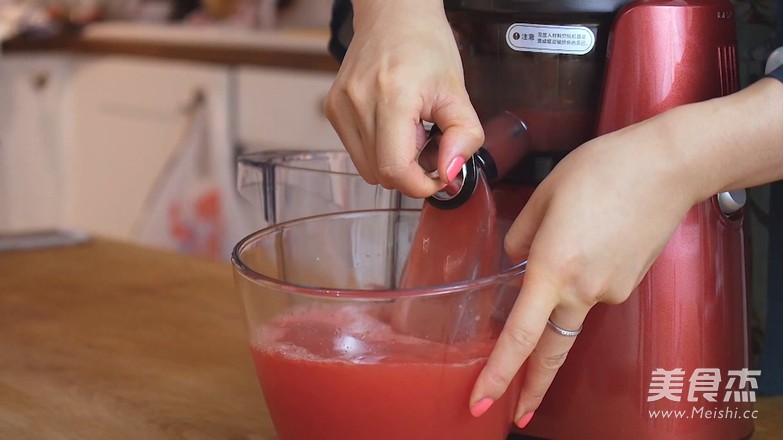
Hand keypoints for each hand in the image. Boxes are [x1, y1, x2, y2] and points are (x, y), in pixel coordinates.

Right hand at [323, 0, 483, 197]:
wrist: (394, 14)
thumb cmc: (426, 46)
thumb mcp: (458, 91)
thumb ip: (464, 136)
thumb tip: (450, 173)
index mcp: (392, 96)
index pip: (395, 170)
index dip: (421, 184)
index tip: (440, 174)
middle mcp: (357, 103)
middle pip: (382, 175)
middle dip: (411, 171)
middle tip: (429, 142)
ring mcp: (339, 107)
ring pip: (368, 169)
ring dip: (394, 162)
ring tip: (410, 131)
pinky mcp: (332, 109)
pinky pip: (357, 153)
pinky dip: (379, 150)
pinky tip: (393, 125)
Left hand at [468, 114, 701, 426]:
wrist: (668, 166)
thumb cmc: (603, 170)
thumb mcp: (544, 194)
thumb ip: (522, 236)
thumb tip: (518, 260)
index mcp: (553, 268)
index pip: (520, 336)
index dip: (500, 373)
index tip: (482, 400)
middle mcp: (583, 291)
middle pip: (551, 351)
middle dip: (532, 386)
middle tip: (517, 412)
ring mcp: (610, 292)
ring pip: (571, 308)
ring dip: (561, 292)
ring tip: (579, 228)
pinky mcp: (628, 285)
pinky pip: (593, 289)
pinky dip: (583, 275)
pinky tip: (594, 236)